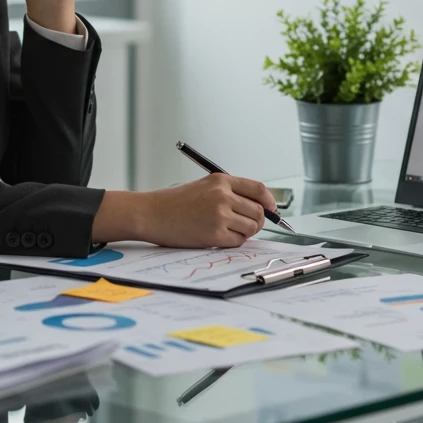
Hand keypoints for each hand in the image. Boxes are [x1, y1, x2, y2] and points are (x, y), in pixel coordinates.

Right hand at [95, 175, 276, 247]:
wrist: (151, 213)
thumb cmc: (173, 202)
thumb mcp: (203, 187)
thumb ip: (229, 193)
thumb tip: (258, 207)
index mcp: (220, 180)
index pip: (258, 189)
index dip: (269, 202)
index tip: (271, 209)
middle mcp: (223, 195)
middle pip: (258, 211)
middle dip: (257, 221)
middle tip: (247, 226)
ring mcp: (220, 214)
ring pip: (251, 227)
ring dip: (244, 232)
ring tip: (227, 231)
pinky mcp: (215, 233)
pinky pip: (238, 241)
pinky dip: (233, 241)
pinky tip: (218, 237)